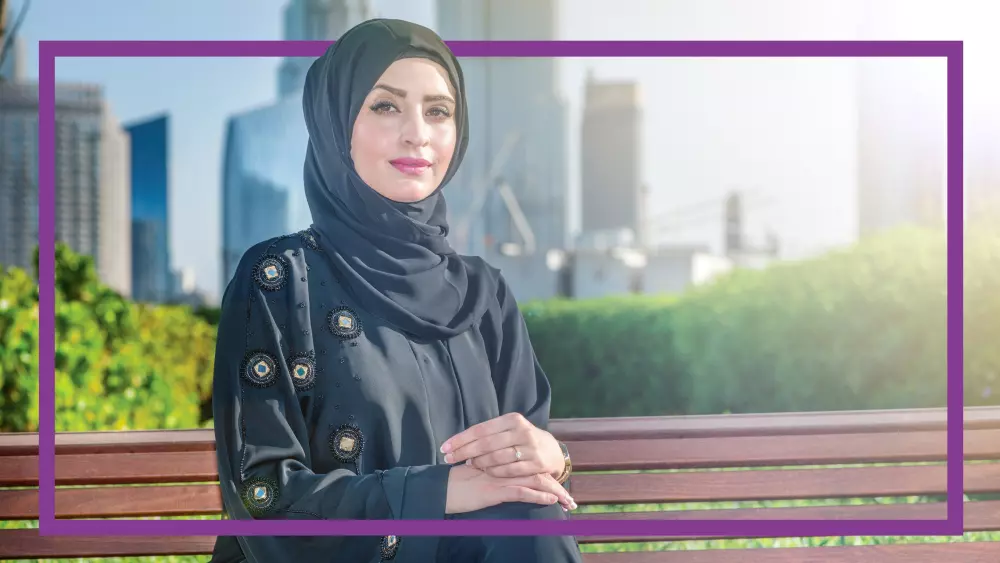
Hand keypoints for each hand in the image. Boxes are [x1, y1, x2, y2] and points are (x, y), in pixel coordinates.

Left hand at [440, 412, 565, 479]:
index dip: (460, 439)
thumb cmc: (522, 439)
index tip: (444, 448)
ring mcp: (530, 448)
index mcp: (511, 419)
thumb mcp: (508, 430)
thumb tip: (458, 443)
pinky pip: (509, 471)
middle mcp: (521, 431)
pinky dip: (494, 472)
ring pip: (496, 458)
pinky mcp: (536, 464)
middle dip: (464, 452)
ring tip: (470, 465)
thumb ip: (488, 434)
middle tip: (449, 459)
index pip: (480, 429)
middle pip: (486, 444)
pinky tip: (486, 472)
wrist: (551, 450)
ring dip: (479, 463)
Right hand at [444, 463, 575, 514]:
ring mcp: (500, 477)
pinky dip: (539, 496)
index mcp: (500, 459)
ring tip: (568, 502)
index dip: (546, 475)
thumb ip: (495, 472)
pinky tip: (551, 501)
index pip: (528, 463)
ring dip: (554, 492)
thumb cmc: (457, 484)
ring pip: (534, 481)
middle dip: (556, 485)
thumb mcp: (479, 475)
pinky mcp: (495, 490)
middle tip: (571, 500)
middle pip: (536, 471)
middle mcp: (503, 465)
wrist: (441, 488)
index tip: (560, 485)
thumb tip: (508, 477)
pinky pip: (522, 492)